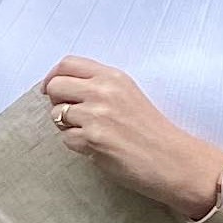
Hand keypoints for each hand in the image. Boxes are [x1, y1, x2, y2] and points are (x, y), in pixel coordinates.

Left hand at [41, 58, 222, 216]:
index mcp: (113, 76)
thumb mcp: (127, 94)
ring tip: (91, 132)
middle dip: (56, 101)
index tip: (51, 89)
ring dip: (66, 126)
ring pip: (56, 114)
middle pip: (55, 86)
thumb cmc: (150, 129)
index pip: (67, 64)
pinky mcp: (92, 138)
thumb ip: (98, 86)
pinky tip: (97, 147)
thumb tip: (60, 86)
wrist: (171, 158)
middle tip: (71, 114)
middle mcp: (103, 91)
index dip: (53, 76)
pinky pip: (65, 139)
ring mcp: (96, 114)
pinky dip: (77, 144)